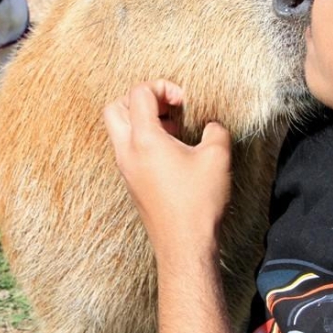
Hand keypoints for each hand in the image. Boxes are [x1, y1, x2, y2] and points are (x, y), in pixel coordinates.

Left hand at [103, 80, 231, 266]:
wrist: (184, 245)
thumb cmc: (199, 201)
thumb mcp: (217, 156)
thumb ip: (215, 130)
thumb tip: (210, 125)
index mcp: (144, 139)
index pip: (138, 93)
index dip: (163, 87)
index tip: (184, 101)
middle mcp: (127, 152)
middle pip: (116, 107)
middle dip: (141, 99)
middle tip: (168, 108)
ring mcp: (126, 168)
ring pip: (119, 129)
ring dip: (142, 119)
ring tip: (173, 129)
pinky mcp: (132, 182)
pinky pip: (127, 148)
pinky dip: (143, 139)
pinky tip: (171, 151)